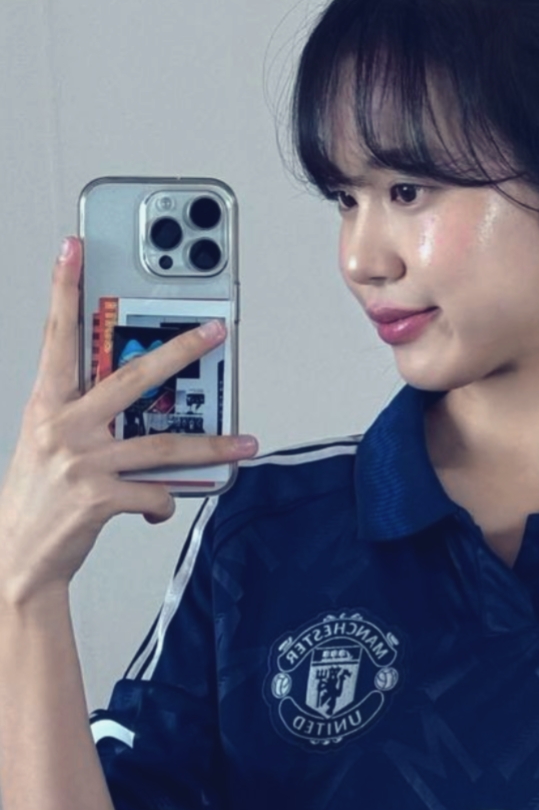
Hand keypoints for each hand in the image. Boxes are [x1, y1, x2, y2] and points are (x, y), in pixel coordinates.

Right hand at [0, 236, 257, 604]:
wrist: (18, 560)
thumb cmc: (38, 499)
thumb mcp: (50, 445)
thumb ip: (88, 418)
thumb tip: (146, 408)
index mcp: (46, 406)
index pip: (57, 337)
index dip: (64, 290)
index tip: (75, 249)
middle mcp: (63, 427)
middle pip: (133, 378)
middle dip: (181, 351)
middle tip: (216, 331)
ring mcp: (82, 462)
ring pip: (163, 445)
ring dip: (212, 445)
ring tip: (245, 443)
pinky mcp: (99, 498)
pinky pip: (155, 493)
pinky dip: (165, 502)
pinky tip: (158, 507)